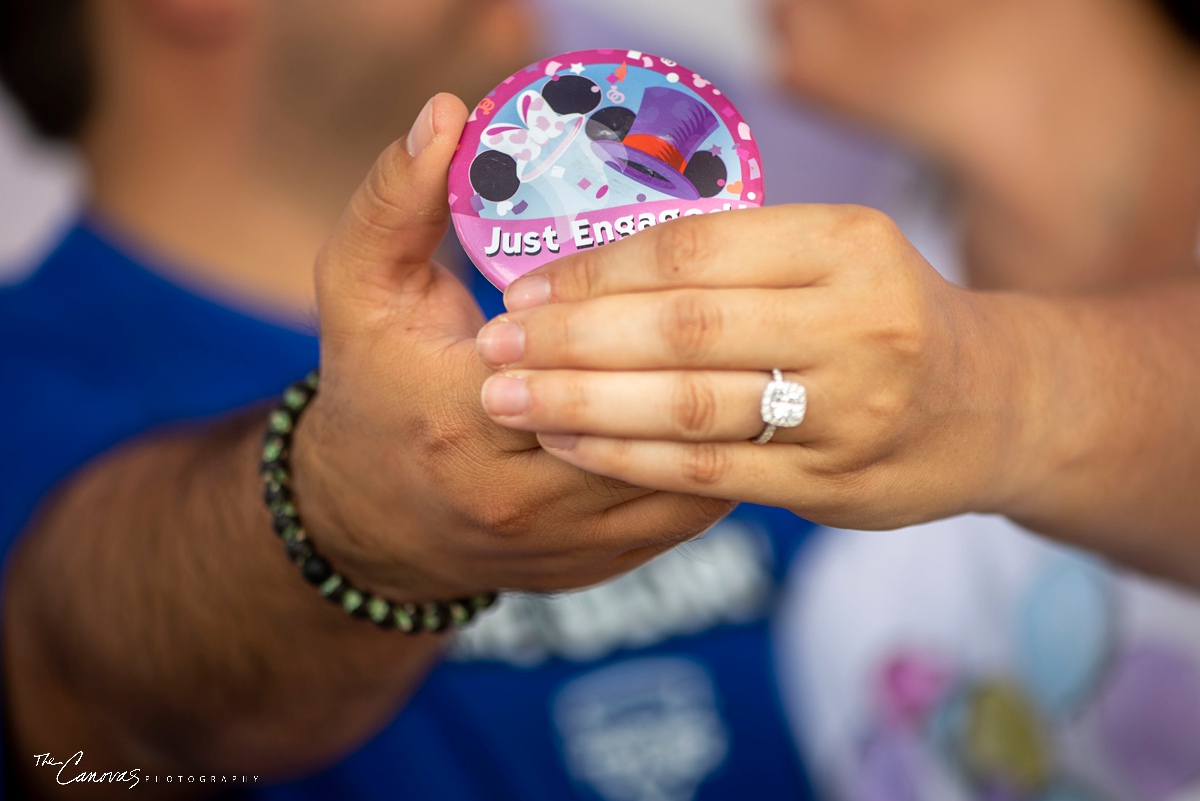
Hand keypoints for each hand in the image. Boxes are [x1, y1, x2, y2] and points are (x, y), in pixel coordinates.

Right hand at [293, 94, 733, 599]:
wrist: (372, 522)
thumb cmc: (374, 391)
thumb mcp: (359, 287)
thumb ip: (394, 201)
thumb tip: (445, 113)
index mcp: (459, 418)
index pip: (582, 353)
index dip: (644, 299)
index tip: (698, 246)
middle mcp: (520, 498)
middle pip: (649, 415)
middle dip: (708, 352)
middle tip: (760, 291)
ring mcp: (568, 545)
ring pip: (689, 471)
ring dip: (734, 409)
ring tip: (768, 345)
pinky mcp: (603, 569)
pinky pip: (691, 511)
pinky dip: (726, 457)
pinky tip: (747, 405)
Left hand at [476, 205, 1031, 529]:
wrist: (988, 405)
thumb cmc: (882, 315)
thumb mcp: (833, 255)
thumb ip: (736, 258)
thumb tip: (594, 269)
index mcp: (847, 244)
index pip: (696, 251)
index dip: (600, 271)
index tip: (529, 287)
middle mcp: (857, 324)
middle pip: (686, 329)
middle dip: (574, 339)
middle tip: (496, 344)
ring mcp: (850, 413)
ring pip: (692, 407)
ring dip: (587, 403)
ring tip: (511, 397)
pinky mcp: (835, 486)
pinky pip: (711, 473)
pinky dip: (630, 457)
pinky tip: (571, 442)